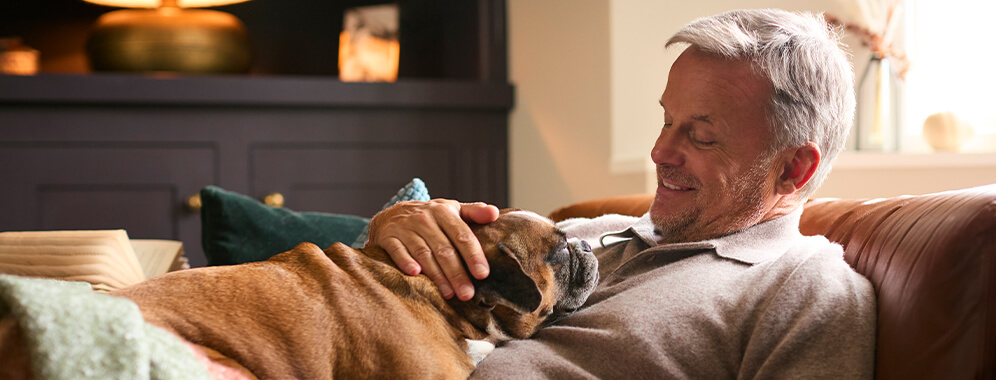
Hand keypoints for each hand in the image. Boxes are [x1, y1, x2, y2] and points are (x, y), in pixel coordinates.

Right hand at [366, 199, 499, 300]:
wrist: (391, 214)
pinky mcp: (388, 237)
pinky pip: (397, 251)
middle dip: (457, 273)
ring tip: (449, 294)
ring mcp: (405, 227)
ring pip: (423, 253)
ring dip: (436, 274)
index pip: (462, 235)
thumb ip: (474, 212)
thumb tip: (495, 213)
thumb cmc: (430, 217)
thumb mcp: (452, 210)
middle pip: (444, 249)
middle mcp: (424, 218)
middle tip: (467, 294)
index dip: (473, 255)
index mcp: (444, 211)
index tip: (482, 274)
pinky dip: (405, 261)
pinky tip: (415, 274)